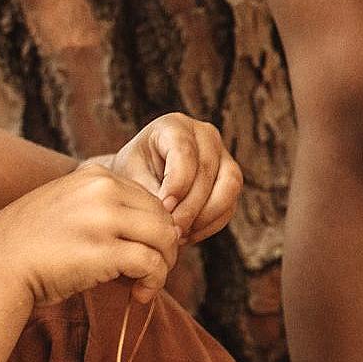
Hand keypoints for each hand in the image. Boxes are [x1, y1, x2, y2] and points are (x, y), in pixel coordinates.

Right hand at [0, 160, 183, 306]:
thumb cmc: (28, 245)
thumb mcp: (65, 207)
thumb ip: (102, 208)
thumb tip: (150, 230)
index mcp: (94, 176)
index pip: (149, 199)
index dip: (154, 228)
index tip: (144, 252)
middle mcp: (102, 190)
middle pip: (163, 216)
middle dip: (165, 247)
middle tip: (151, 272)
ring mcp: (104, 219)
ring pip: (165, 238)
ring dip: (164, 266)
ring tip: (147, 284)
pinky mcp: (105, 252)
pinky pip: (151, 264)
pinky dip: (154, 282)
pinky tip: (140, 294)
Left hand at [106, 113, 241, 241]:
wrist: (141, 179)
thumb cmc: (133, 174)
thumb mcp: (132, 178)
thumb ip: (150, 192)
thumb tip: (171, 216)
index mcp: (175, 126)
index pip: (185, 152)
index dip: (177, 183)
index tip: (164, 209)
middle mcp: (205, 135)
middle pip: (208, 171)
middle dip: (190, 206)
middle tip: (172, 230)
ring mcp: (223, 157)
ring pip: (229, 186)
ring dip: (206, 216)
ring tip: (180, 234)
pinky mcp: (230, 181)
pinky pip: (230, 205)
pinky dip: (211, 224)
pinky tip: (188, 235)